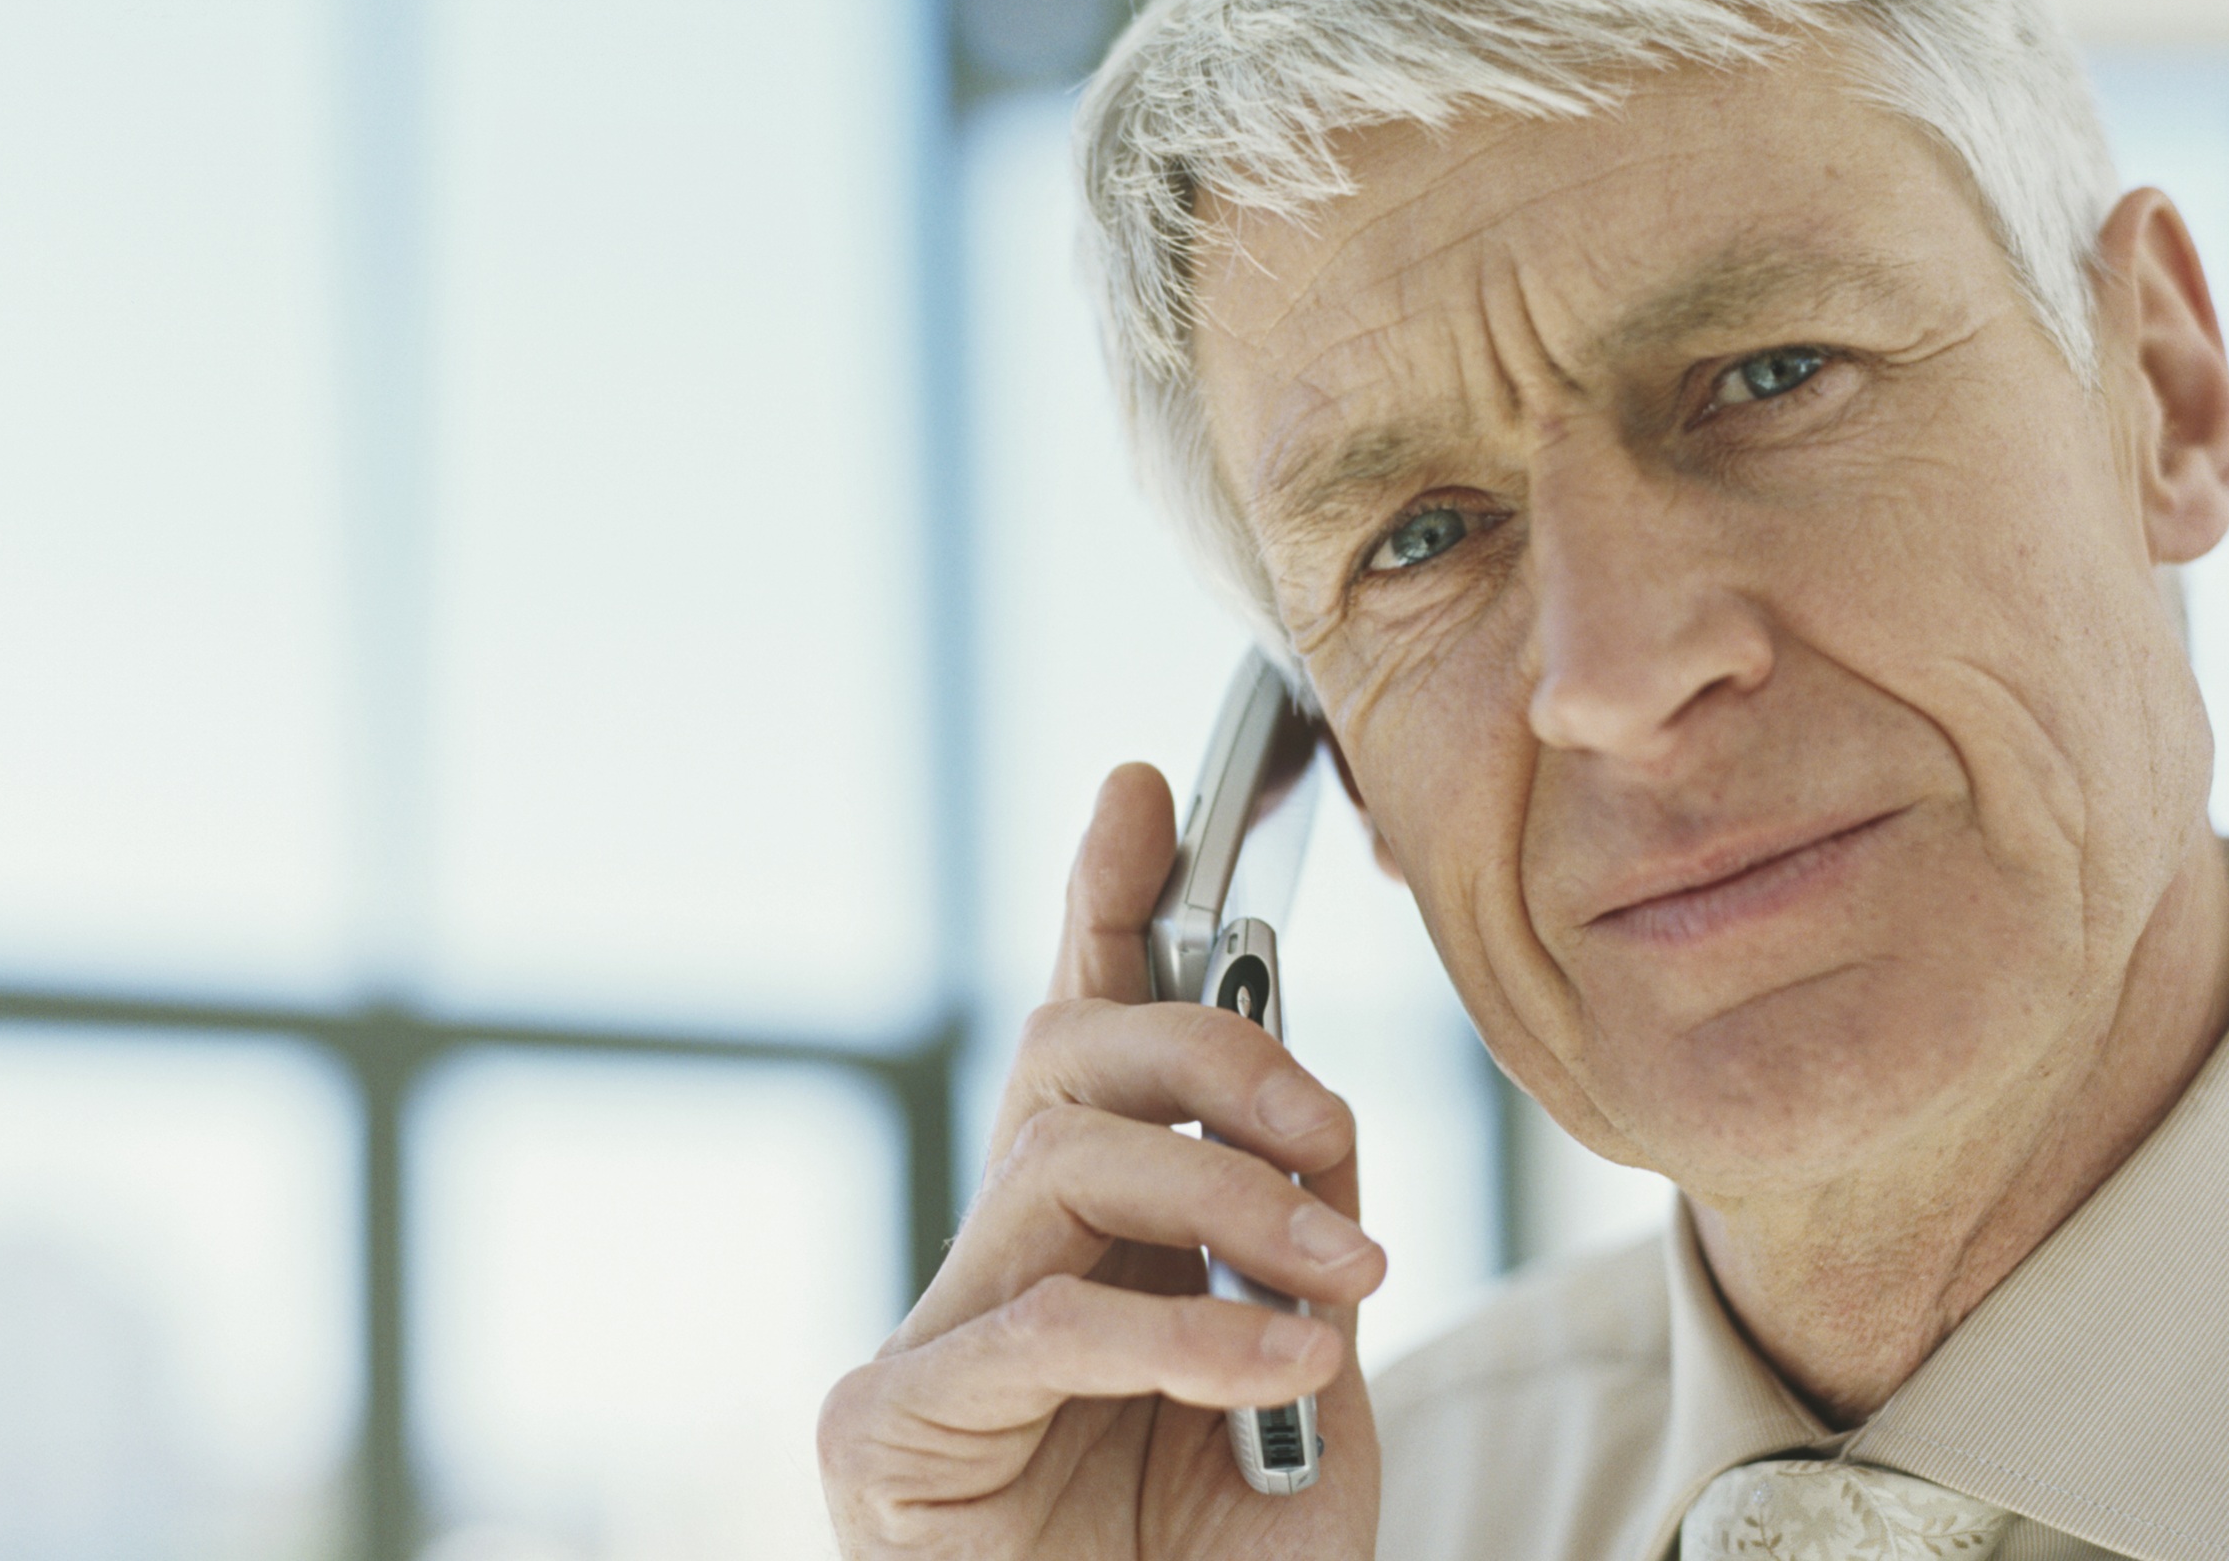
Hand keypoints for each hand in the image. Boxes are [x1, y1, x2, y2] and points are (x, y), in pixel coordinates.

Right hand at [820, 763, 1385, 1558]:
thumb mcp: (1302, 1386)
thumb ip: (1289, 1246)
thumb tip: (1302, 1115)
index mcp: (1088, 1244)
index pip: (1084, 1037)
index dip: (1110, 906)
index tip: (1146, 789)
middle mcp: (994, 1266)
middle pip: (1069, 1060)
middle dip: (1217, 1052)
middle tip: (1329, 1135)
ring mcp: (930, 1346)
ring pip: (1063, 1159)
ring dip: (1231, 1197)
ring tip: (1340, 1278)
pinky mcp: (888, 1437)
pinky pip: (1040, 1323)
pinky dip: (1177, 1334)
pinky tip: (1274, 1371)